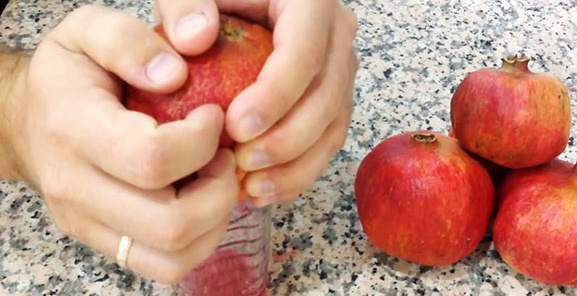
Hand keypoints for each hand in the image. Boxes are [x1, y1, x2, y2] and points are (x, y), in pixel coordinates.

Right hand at [11, 5, 240, 282]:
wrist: (30, 119)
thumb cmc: (71, 74)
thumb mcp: (90, 31)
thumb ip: (128, 40)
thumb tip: (174, 74)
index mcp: (73, 128)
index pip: (153, 159)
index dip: (203, 141)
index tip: (214, 116)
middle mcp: (75, 186)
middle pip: (170, 223)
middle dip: (220, 189)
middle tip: (225, 155)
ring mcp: (87, 223)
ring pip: (173, 256)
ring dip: (216, 220)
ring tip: (216, 179)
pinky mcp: (102, 242)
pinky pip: (165, 265)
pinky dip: (201, 239)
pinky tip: (204, 199)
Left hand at [154, 0, 358, 204]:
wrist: (244, 5)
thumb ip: (184, 3)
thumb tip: (194, 39)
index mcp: (310, 2)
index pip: (305, 53)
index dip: (276, 95)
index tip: (236, 127)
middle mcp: (336, 36)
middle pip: (327, 96)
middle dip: (288, 139)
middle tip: (243, 164)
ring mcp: (339, 70)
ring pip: (333, 126)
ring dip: (296, 165)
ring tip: (251, 188)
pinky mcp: (332, 100)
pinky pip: (326, 141)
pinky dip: (297, 171)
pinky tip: (262, 191)